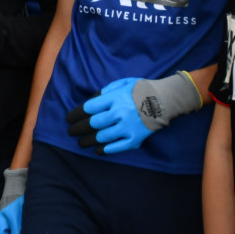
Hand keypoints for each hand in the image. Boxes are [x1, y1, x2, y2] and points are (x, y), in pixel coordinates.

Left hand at [67, 72, 201, 154]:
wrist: (166, 100)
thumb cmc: (141, 89)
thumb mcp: (122, 83)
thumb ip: (105, 92)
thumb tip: (91, 102)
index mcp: (115, 98)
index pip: (89, 108)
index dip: (76, 114)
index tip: (69, 119)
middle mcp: (119, 113)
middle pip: (92, 124)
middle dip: (78, 129)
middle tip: (71, 131)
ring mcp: (127, 127)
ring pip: (102, 137)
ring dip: (88, 141)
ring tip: (80, 142)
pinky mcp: (135, 139)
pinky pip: (117, 147)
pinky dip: (105, 150)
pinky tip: (97, 150)